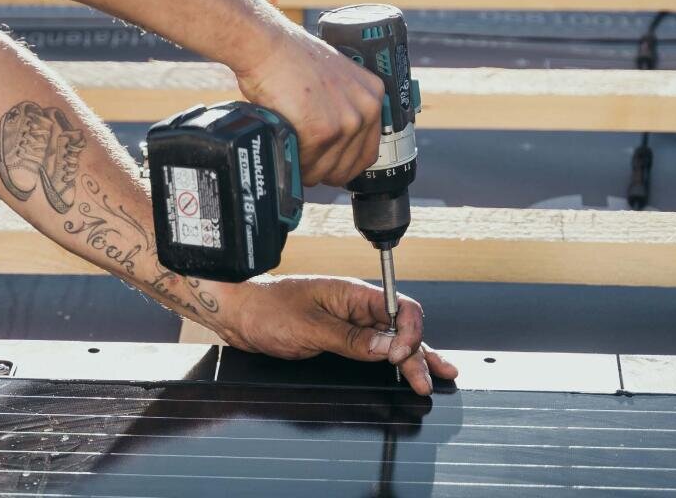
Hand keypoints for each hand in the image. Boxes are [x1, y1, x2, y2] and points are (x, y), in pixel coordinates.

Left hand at [217, 274, 457, 395]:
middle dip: (418, 353)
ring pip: (390, 341)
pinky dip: (392, 361)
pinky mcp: (339, 339)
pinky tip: (406, 369)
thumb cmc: (268, 309)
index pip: (399, 307)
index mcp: (353, 294)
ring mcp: (349, 324)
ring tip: (436, 376)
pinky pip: (372, 349)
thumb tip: (388, 346)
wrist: (239, 313)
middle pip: (400, 329)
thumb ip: (351, 339)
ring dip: (413, 358)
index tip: (399, 356)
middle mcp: (356, 307)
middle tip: (425, 381)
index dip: (408, 332)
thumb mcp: (310, 327)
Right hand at [234, 25, 385, 185]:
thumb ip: (342, 107)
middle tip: (303, 160)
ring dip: (306, 168)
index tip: (326, 163)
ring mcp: (347, 122)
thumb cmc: (290, 60)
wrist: (268, 46)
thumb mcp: (334, 80)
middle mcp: (367, 109)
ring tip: (291, 150)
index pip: (367, 152)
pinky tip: (285, 145)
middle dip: (322, 169)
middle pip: (347, 166)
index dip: (342, 163)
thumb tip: (334, 143)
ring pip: (327, 171)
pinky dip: (293, 162)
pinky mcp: (322, 132)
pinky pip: (307, 166)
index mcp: (373, 95)